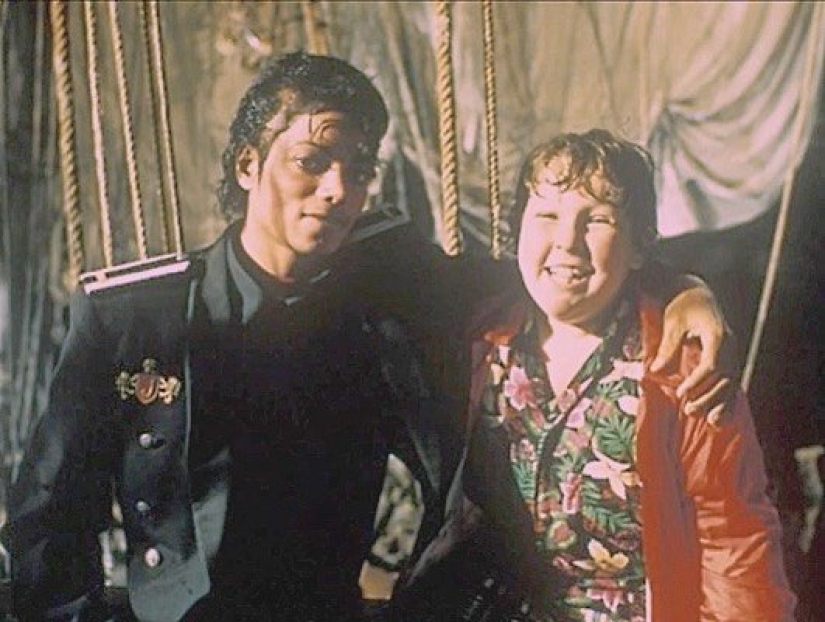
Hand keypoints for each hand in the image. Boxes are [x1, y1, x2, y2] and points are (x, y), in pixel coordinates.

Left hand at [650, 282, 735, 425]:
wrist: (696, 293)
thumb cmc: (682, 305)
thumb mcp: (672, 323)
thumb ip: (667, 347)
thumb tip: (655, 370)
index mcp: (718, 335)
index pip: (711, 365)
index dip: (697, 381)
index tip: (682, 392)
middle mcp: (730, 345)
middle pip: (724, 378)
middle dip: (708, 397)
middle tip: (688, 410)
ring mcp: (733, 353)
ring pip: (731, 383)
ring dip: (719, 403)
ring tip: (706, 421)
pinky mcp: (730, 359)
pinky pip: (732, 383)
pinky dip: (726, 401)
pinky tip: (719, 419)